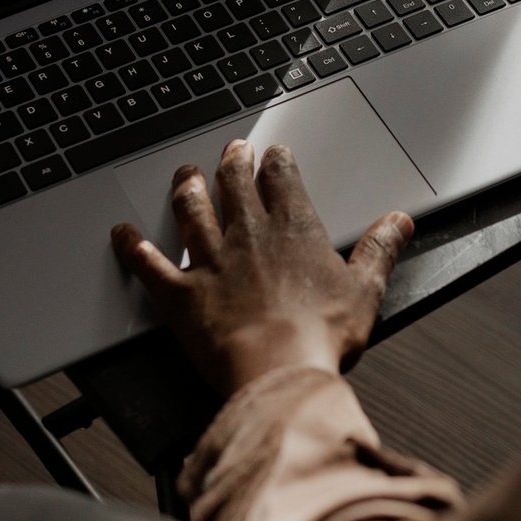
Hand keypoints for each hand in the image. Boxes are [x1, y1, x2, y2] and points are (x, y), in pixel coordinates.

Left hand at [110, 140, 413, 395]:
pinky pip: (148, 262)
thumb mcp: (367, 290)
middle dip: (231, 161)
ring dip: (186, 188)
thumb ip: (380, 249)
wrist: (279, 371)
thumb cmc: (323, 336)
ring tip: (184, 173)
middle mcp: (248, 235)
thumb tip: (399, 221)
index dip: (276, 160)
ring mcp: (210, 261)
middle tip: (231, 149)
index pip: (282, 178)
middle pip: (234, 183)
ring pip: (191, 210)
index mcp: (293, 229)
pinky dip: (130, 246)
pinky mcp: (181, 294)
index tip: (274, 152)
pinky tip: (120, 232)